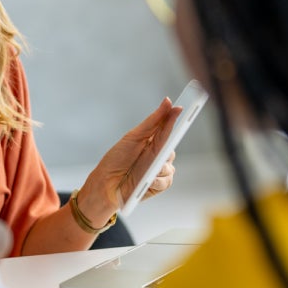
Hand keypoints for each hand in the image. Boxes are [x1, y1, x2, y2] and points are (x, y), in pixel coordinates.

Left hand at [79, 100, 183, 224]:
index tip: (181, 108)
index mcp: (151, 141)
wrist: (106, 184)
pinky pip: (166, 181)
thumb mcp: (134, 137)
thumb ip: (154, 121)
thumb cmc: (117, 159)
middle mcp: (157, 154)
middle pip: (171, 147)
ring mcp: (158, 170)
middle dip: (166, 148)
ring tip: (144, 169)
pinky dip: (157, 180)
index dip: (175, 118)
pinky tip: (147, 180)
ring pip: (170, 166)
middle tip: (158, 148)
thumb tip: (168, 101)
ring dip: (159, 167)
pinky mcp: (158, 185)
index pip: (167, 128)